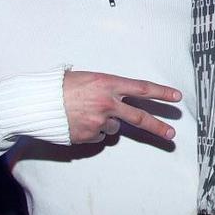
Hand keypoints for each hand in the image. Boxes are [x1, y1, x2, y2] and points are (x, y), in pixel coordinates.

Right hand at [62, 70, 181, 143]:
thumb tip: (119, 98)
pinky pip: (98, 136)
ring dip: (106, 123)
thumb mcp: (87, 78)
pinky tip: (78, 122)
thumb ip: (107, 88)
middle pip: (139, 117)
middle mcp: (107, 103)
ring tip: (85, 113)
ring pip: (114, 127)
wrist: (37, 103)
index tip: (177, 97)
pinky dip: (92, 131)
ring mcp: (98, 121)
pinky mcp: (88, 136)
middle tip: (172, 134)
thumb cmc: (60, 86)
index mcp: (108, 83)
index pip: (142, 88)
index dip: (161, 93)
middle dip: (158, 127)